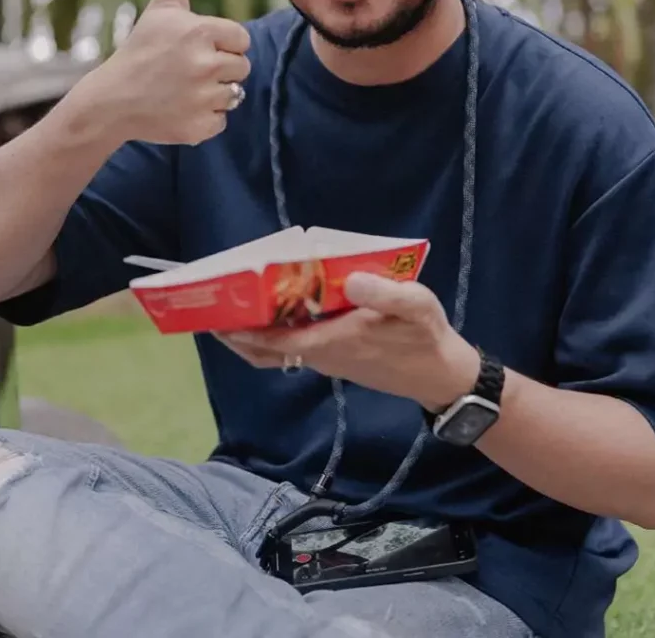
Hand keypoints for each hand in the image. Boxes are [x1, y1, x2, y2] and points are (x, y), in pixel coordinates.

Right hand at [86, 0, 251, 145]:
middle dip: (219, 69)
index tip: (194, 47)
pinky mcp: (199, 126)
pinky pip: (221, 120)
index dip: (221, 44)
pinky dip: (203, 119)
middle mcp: (205, 64)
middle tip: (185, 70)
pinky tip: (178, 110)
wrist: (111, 101)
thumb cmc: (141, 48)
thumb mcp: (162, 7)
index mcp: (202, 31)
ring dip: (212, 94)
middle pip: (241, 67)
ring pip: (234, 94)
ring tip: (181, 89)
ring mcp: (202, 97)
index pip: (241, 39)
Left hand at [216, 273, 480, 410]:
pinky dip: (274, 334)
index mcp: (334, 341)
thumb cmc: (426, 338)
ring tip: (233, 306)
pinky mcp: (336, 357)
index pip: (274, 341)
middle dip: (236, 332)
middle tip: (213, 305)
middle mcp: (322, 354)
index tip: (216, 314)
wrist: (442, 375)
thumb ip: (385, 293)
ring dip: (251, 334)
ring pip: (276, 351)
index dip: (242, 331)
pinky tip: (276, 310)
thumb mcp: (416, 306)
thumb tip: (349, 279)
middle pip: (265, 350)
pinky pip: (292, 348)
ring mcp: (327, 358)